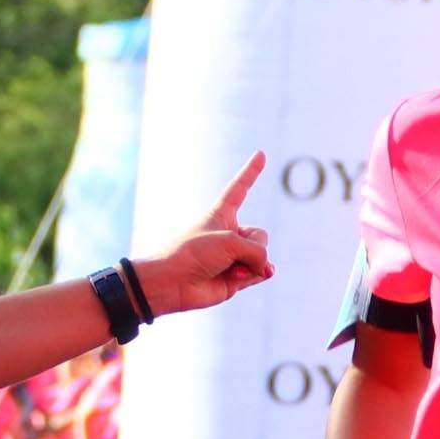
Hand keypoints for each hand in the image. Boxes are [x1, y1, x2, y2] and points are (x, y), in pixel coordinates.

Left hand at [135, 154, 272, 316]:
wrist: (172, 283)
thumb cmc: (193, 254)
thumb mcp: (229, 242)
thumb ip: (257, 253)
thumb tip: (267, 270)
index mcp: (220, 214)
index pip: (240, 189)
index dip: (251, 172)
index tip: (261, 154)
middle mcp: (228, 234)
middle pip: (260, 235)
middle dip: (253, 247)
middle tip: (232, 255)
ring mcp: (233, 256)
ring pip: (262, 256)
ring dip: (253, 264)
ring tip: (231, 270)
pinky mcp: (235, 277)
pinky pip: (259, 273)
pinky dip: (255, 276)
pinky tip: (243, 278)